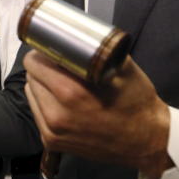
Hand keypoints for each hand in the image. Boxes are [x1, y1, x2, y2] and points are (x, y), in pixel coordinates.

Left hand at [23, 52, 171, 178]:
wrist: (147, 141)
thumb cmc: (136, 102)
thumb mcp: (121, 68)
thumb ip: (94, 51)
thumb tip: (72, 36)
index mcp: (70, 92)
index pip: (35, 63)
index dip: (42, 52)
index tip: (52, 50)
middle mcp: (56, 113)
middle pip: (31, 77)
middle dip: (43, 68)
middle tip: (60, 66)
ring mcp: (51, 130)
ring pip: (31, 95)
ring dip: (42, 86)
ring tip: (62, 84)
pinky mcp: (51, 142)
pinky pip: (37, 113)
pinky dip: (45, 104)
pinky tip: (63, 103)